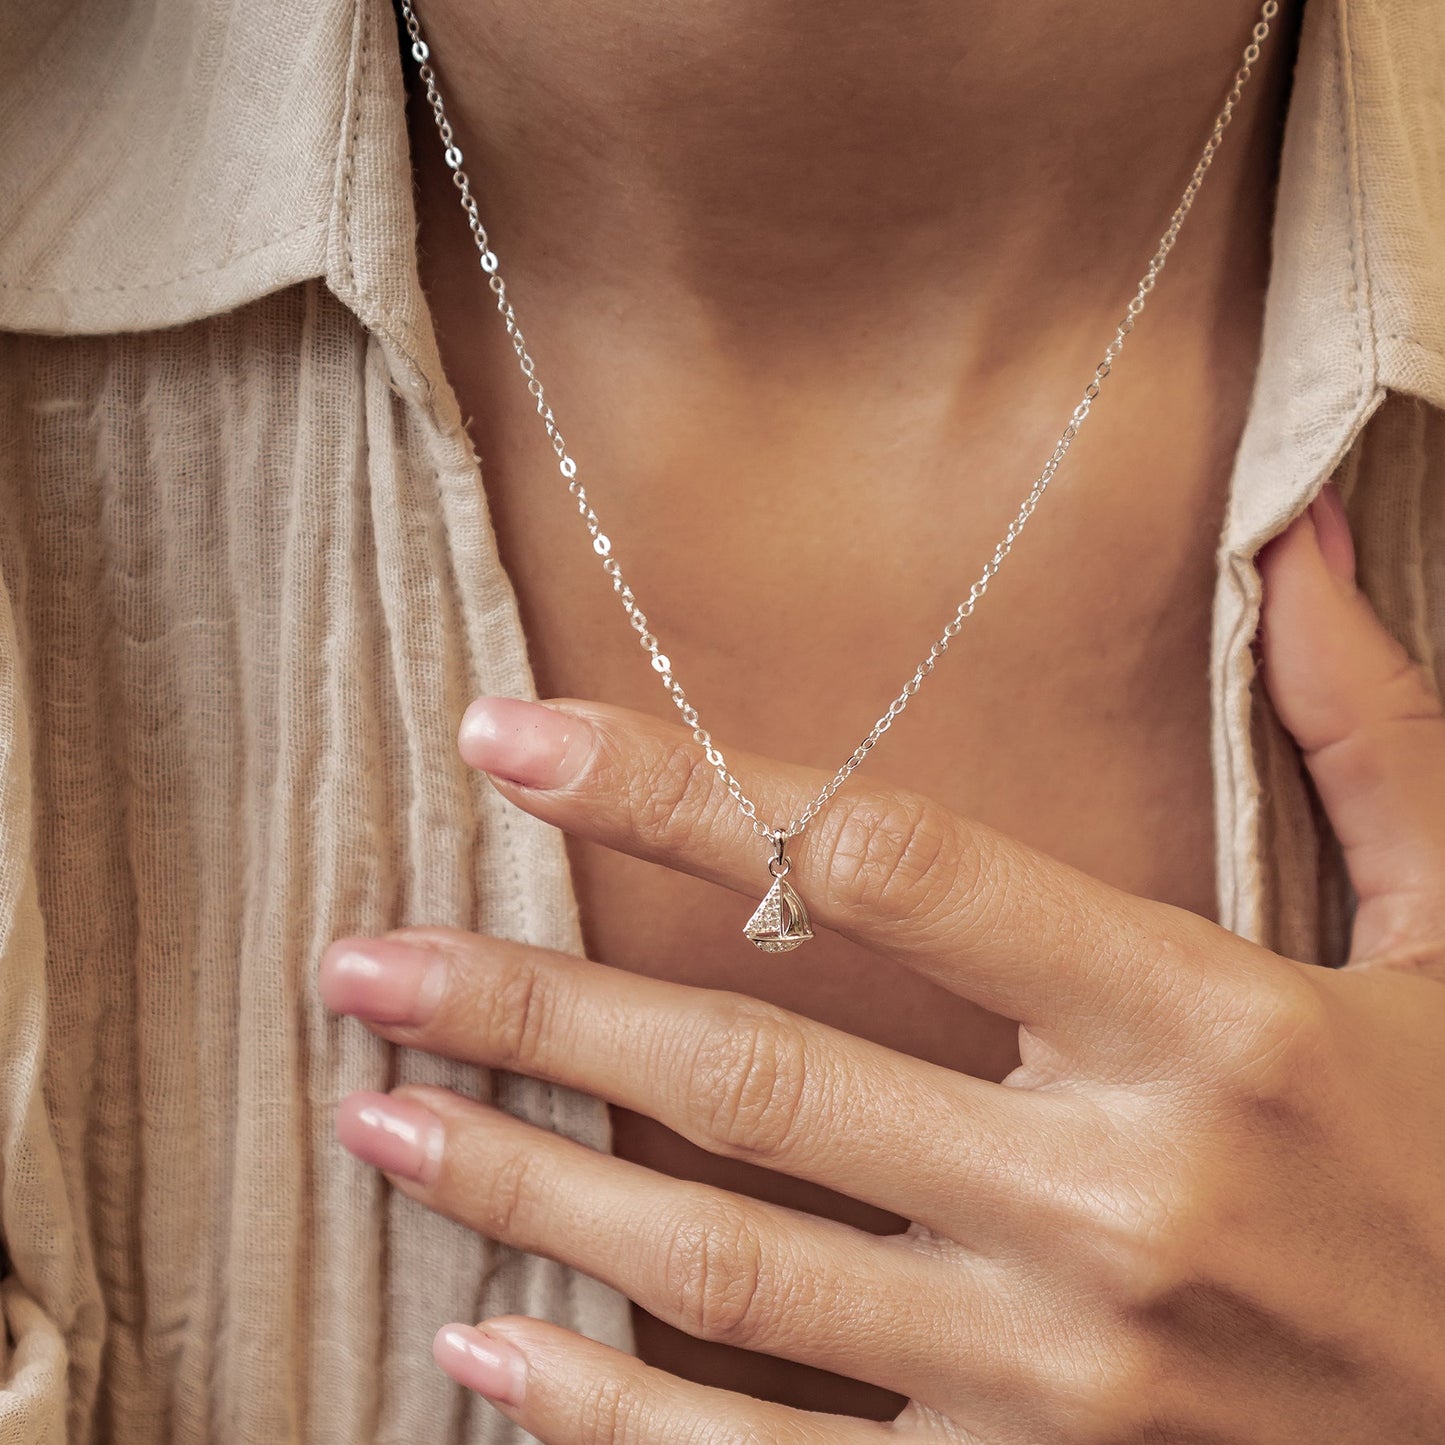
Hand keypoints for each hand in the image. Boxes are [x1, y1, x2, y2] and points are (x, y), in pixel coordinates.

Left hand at [321, 487, 1444, 1442]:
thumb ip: (1369, 732)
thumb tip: (1304, 528)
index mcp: (1207, 1026)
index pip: (883, 864)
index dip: (674, 789)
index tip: (512, 740)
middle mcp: (1112, 1202)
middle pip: (753, 1072)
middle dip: (531, 1004)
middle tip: (360, 960)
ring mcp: (1055, 1383)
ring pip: (725, 1266)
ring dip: (522, 1186)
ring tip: (373, 1113)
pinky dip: (607, 1424)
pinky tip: (480, 1354)